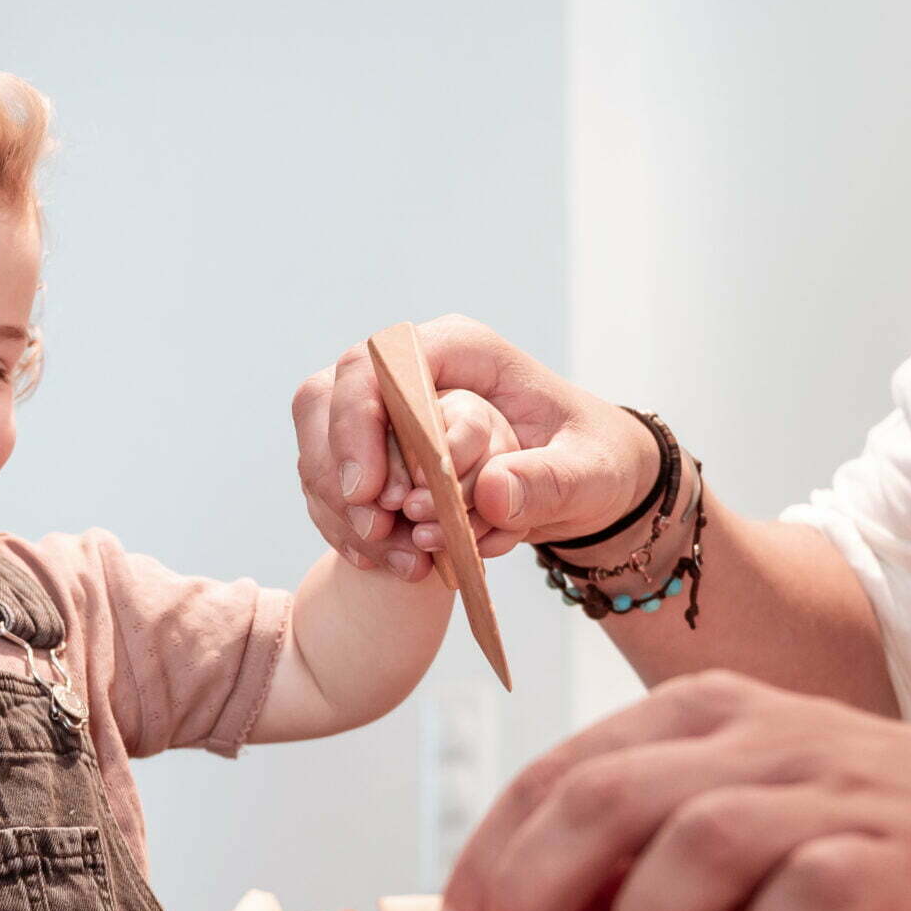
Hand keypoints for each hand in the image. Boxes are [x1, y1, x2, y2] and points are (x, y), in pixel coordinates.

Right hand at [292, 315, 659, 579]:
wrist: (584, 484)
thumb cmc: (591, 460)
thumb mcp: (590, 473)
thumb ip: (548, 482)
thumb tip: (491, 492)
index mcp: (463, 350)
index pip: (384, 360)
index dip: (360, 419)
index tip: (367, 489)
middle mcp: (414, 370)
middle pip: (331, 396)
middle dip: (336, 468)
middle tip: (375, 529)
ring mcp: (385, 411)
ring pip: (319, 443)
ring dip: (341, 508)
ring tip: (395, 556)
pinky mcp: (373, 453)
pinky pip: (330, 484)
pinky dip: (348, 527)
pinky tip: (388, 560)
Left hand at [438, 671, 910, 910]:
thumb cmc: (847, 827)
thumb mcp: (728, 804)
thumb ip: (631, 843)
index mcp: (700, 712)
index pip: (561, 771)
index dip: (492, 852)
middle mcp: (758, 738)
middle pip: (605, 798)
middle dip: (532, 887)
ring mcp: (830, 792)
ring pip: (696, 841)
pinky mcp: (896, 858)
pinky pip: (810, 895)